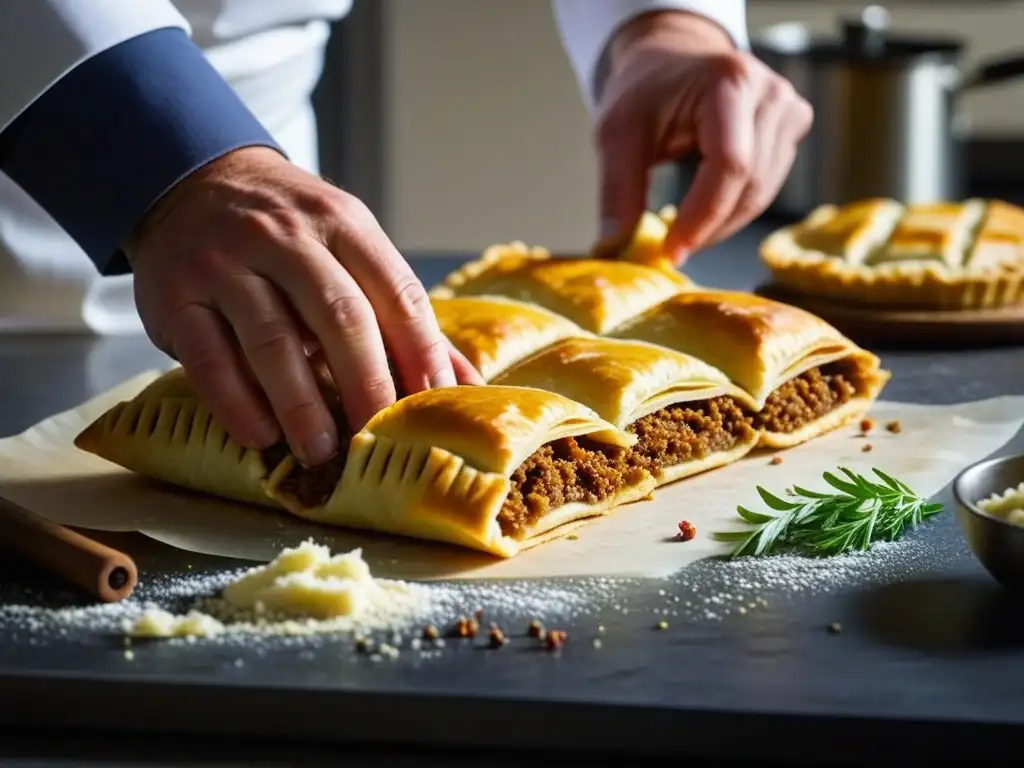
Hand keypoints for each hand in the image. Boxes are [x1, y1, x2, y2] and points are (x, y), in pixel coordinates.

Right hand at [124, 147, 482, 466]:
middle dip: (367, 383)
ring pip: (273, 340)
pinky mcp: (176, 295)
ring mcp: (226, 263)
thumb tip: (463, 383)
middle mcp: (285, 237)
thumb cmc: (290, 230)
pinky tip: (261, 435)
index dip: (422, 352)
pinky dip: (237, 403)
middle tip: (378, 435)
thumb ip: (399, 312)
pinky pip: (210, 358)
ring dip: (302, 405)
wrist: (194, 180)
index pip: (396, 291)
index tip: (434, 404)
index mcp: (343, 224)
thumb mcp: (350, 244)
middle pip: (340, 316)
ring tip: (322, 452)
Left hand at [595, 11, 813, 263]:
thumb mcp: (616, 132)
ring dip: (721, 224)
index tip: (672, 251)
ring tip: (683, 231)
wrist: (672, 59)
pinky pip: (768, 187)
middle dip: (709, 227)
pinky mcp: (793, 128)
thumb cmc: (645, 92)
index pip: (730, 164)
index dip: (703, 216)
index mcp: (730, 81)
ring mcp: (790, 110)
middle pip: (751, 184)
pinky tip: (704, 213)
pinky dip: (734, 210)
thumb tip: (615, 245)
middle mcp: (771, 93)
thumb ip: (617, 187)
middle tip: (671, 249)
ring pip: (762, 193)